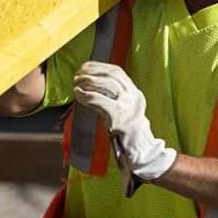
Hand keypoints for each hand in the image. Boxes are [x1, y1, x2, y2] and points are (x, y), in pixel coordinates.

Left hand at [73, 61, 176, 182]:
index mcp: (135, 93)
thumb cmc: (127, 132)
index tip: (85, 66)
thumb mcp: (124, 110)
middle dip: (93, 71)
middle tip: (77, 74)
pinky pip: (100, 100)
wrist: (140, 150)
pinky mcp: (119, 116)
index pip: (117, 71)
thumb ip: (113, 99)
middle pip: (112, 75)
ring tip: (76, 82)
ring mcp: (128, 106)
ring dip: (89, 81)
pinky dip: (87, 95)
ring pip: (107, 84)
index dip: (100, 66)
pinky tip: (78, 94)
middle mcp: (133, 96)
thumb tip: (91, 86)